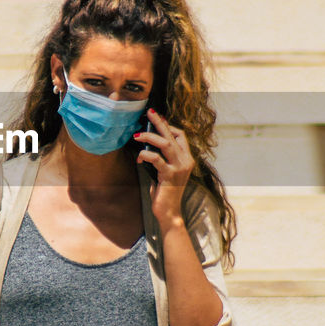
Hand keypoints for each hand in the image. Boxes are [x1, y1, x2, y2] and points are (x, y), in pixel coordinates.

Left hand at [133, 108, 193, 226]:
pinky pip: (157, 159)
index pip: (180, 135)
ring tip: (137, 135)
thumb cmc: (165, 191)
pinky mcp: (170, 176)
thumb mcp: (165, 171)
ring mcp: (179, 168)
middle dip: (159, 122)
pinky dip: (146, 155)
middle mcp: (186, 161)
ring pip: (166, 144)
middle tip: (149, 112)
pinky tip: (139, 156)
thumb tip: (148, 143)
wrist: (170, 212)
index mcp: (187, 158)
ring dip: (150, 136)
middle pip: (173, 135)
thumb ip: (162, 158)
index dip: (168, 125)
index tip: (156, 119)